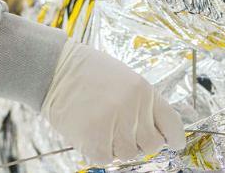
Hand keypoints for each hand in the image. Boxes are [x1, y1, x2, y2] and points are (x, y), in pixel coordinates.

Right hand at [42, 41, 184, 164]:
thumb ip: (140, 103)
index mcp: (143, 90)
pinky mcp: (94, 137)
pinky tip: (86, 131)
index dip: (172, 138)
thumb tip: (154, 133)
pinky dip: (96, 149)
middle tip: (117, 129)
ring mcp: (114, 123)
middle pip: (152, 144)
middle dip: (137, 141)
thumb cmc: (84, 72)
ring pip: (128, 153)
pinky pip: (106, 158)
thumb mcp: (122, 77)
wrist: (51, 66)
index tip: (170, 143)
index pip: (172, 125)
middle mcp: (133, 107)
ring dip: (114, 144)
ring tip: (96, 123)